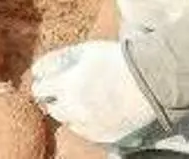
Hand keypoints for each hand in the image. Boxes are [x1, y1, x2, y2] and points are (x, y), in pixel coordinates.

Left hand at [31, 41, 153, 143]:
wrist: (151, 80)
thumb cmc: (117, 60)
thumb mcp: (84, 51)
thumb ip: (57, 59)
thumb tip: (36, 69)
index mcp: (67, 86)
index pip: (39, 90)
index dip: (43, 84)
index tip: (50, 81)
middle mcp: (75, 110)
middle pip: (52, 108)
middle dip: (56, 98)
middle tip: (69, 88)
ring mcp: (90, 126)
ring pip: (68, 122)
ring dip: (71, 111)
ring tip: (88, 97)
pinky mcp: (104, 136)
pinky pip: (86, 132)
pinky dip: (87, 122)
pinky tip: (99, 109)